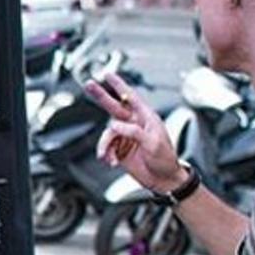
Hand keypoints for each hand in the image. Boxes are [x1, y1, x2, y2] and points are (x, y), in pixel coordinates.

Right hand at [87, 72, 187, 193]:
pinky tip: (111, 162)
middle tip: (89, 84)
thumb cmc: (165, 159)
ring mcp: (125, 137)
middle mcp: (134, 125)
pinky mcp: (119, 149)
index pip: (131, 97)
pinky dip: (106, 154)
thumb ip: (134, 131)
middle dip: (101, 95)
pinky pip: (106, 148)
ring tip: (107, 157)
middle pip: (113, 106)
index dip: (119, 85)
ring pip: (107, 134)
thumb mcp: (153, 143)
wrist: (162, 180)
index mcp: (146, 118)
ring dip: (105, 146)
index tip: (108, 75)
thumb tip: (115, 125)